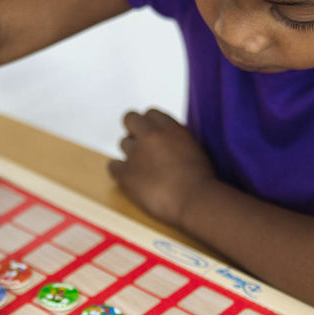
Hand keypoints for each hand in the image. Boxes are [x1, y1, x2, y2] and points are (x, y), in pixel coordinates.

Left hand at [108, 109, 214, 225]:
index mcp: (170, 127)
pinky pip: (112, 166)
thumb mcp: (194, 148)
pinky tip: (131, 181)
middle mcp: (150, 135)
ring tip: (144, 171)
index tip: (153, 137)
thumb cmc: (201, 180)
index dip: (150, 126)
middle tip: (141, 147)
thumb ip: (177, 139)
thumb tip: (167, 142)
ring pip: (123, 143)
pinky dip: (120, 172)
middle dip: (134, 130)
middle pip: (130, 119)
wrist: (194, 200)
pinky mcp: (125, 174)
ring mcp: (136, 153)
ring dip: (131, 154)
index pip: (150, 114)